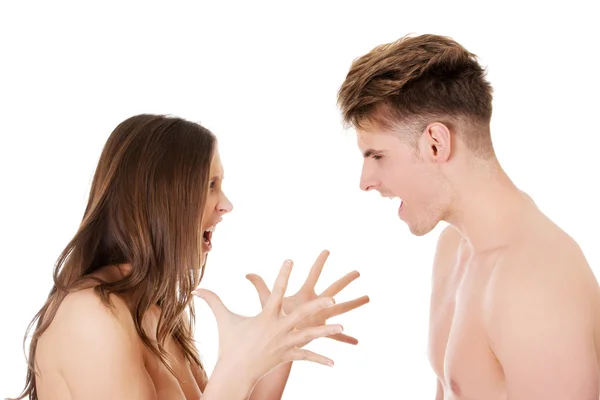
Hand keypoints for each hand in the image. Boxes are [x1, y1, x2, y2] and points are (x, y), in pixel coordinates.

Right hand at [193, 260, 341, 385]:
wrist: (235, 371)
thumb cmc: (230, 343)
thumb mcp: (223, 320)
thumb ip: (213, 301)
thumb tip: (196, 290)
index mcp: (265, 316)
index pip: (274, 291)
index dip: (282, 275)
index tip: (289, 260)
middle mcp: (277, 328)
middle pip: (300, 314)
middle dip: (317, 306)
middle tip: (332, 298)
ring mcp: (284, 343)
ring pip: (309, 336)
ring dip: (326, 332)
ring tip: (342, 326)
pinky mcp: (287, 355)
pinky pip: (306, 357)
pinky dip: (319, 359)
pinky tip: (334, 362)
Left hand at [246, 250, 368, 345]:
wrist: (275, 341)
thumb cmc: (272, 320)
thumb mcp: (267, 300)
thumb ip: (259, 286)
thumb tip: (246, 273)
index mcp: (305, 295)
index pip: (313, 275)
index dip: (319, 262)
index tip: (327, 249)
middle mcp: (315, 304)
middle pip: (333, 288)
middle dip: (345, 280)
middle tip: (357, 271)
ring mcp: (320, 318)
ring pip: (341, 309)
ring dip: (354, 304)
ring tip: (368, 297)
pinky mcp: (320, 332)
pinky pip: (335, 338)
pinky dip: (346, 340)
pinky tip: (357, 342)